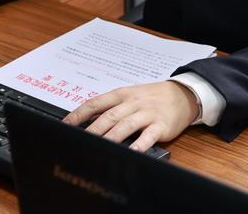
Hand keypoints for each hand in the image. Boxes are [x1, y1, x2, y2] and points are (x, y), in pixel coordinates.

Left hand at [62, 81, 198, 151]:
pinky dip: (139, 145)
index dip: (78, 115)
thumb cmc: (151, 97)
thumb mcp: (129, 96)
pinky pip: (148, 135)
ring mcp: (147, 113)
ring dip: (111, 139)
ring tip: (100, 149)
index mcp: (121, 94)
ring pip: (125, 126)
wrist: (181, 95)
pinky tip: (132, 152)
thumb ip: (109, 108)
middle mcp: (132, 103)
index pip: (95, 103)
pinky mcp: (161, 125)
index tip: (65, 125)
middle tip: (78, 142)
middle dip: (92, 131)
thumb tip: (86, 121)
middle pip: (108, 117)